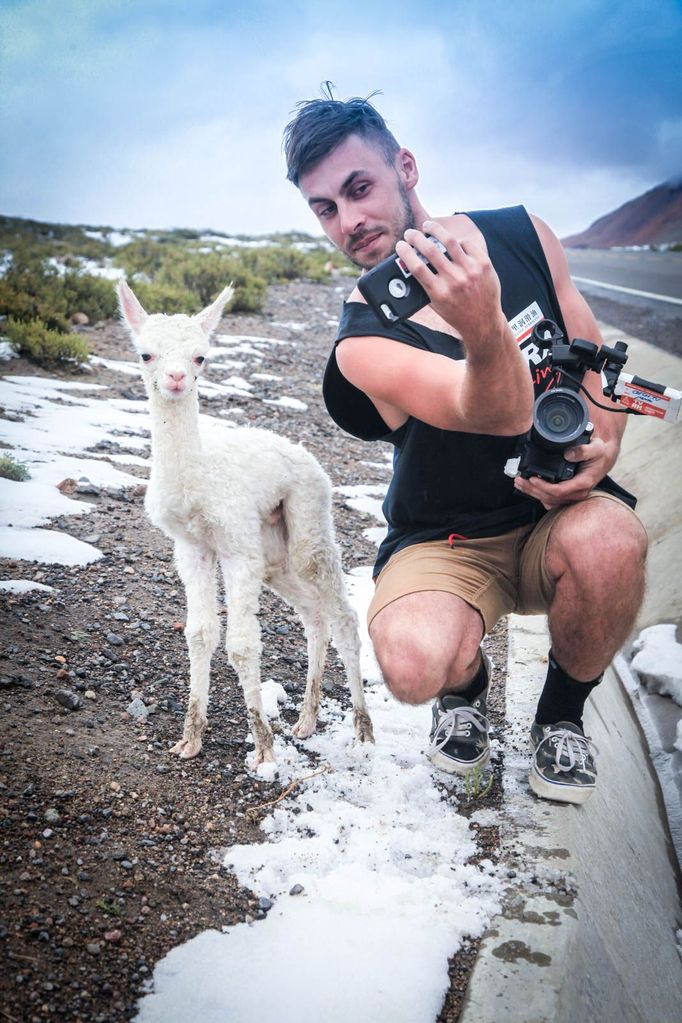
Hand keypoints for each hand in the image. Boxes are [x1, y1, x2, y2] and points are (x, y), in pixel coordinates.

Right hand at [395, 220, 506, 348]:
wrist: (483, 322)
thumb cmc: (456, 313)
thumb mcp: (436, 304)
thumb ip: (425, 286)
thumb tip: (411, 264)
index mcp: (438, 292)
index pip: (416, 267)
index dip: (405, 252)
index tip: (401, 245)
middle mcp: (454, 280)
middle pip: (429, 250)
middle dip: (416, 238)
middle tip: (410, 233)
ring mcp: (470, 270)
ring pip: (449, 240)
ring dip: (435, 230)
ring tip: (428, 226)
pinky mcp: (483, 264)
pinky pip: (467, 244)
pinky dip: (457, 242)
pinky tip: (452, 242)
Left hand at [513, 436, 613, 508]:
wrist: (602, 460)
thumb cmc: (599, 454)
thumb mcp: (596, 447)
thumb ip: (584, 450)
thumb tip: (568, 454)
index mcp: (583, 483)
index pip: (559, 491)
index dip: (543, 487)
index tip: (531, 478)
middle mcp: (578, 493)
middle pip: (550, 498)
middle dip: (532, 490)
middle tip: (518, 480)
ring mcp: (572, 496)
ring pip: (549, 501)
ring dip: (532, 493)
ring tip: (519, 483)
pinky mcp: (567, 496)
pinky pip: (551, 501)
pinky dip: (538, 495)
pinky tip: (529, 488)